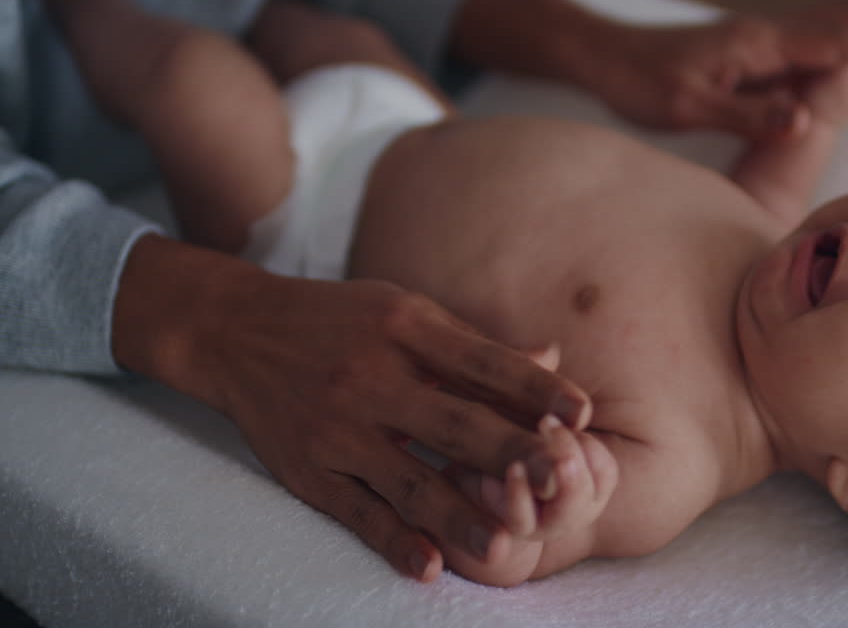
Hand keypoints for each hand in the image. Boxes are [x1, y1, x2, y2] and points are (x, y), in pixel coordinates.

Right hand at [112, 236, 592, 581]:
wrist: (233, 330)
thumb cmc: (340, 320)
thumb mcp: (407, 313)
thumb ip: (476, 346)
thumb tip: (551, 360)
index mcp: (407, 329)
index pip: (483, 362)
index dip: (534, 388)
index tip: (582, 412)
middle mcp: (373, 376)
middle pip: (453, 420)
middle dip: (510, 453)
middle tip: (560, 481)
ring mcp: (337, 426)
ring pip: (408, 477)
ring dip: (459, 513)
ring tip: (506, 545)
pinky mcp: (307, 468)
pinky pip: (355, 510)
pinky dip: (391, 539)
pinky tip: (428, 565)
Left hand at [592, 0, 847, 144]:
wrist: (605, 55)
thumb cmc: (641, 83)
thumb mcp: (688, 107)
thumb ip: (748, 113)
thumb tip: (806, 118)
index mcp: (759, 43)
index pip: (837, 44)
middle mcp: (769, 30)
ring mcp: (764, 34)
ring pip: (840, 18)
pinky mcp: (756, 45)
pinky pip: (820, 32)